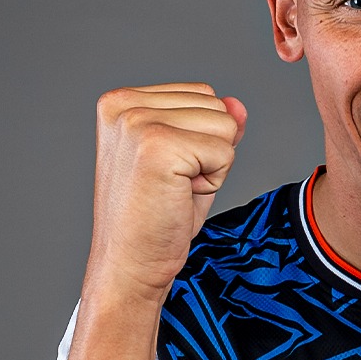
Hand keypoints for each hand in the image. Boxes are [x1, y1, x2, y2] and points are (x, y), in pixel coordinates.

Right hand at [88, 82, 246, 300]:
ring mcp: (138, 122)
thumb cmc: (155, 220)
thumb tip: (238, 105)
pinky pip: (224, 151)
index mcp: (122, 102)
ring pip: (224, 125)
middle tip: (172, 185)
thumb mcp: (189, 163)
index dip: (201, 138)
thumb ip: (211, 128)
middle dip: (209, 151)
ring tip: (175, 190)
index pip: (202, 94)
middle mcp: (124, 105)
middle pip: (216, 105)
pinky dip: (214, 181)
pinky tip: (179, 197)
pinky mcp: (157, 145)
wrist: (131, 266)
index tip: (167, 171)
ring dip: (212, 166)